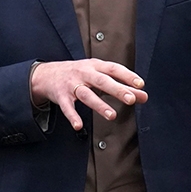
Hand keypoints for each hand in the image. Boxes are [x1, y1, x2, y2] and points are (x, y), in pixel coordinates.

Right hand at [30, 59, 147, 129]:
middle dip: (117, 89)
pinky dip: (72, 116)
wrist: (47, 74)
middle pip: (102, 81)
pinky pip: (67, 107)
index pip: (114, 69)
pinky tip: (79, 126)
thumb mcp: (99, 76)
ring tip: (112, 115)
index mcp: (95, 66)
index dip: (127, 76)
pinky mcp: (60, 96)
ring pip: (86, 94)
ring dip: (99, 104)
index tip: (140, 85)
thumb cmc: (79, 74)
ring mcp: (71, 84)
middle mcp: (84, 73)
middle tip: (131, 99)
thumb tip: (144, 96)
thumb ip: (122, 86)